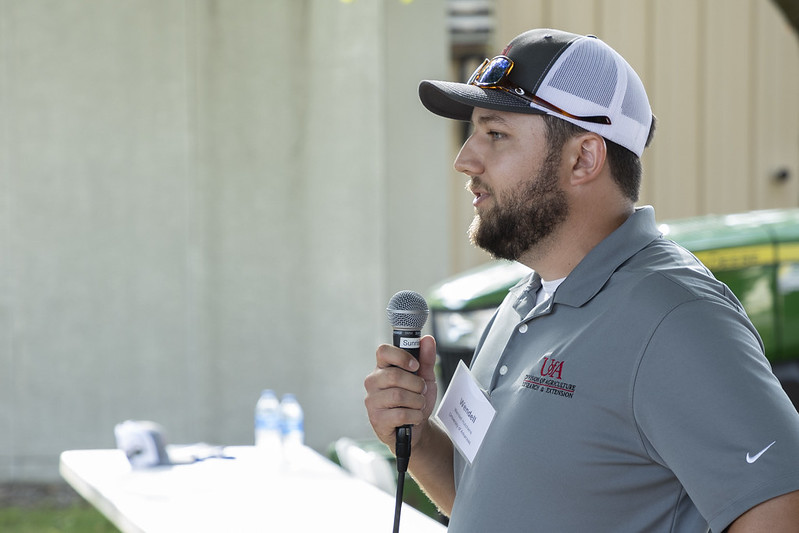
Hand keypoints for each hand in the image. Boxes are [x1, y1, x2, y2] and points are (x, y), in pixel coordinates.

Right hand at [364, 335, 437, 451]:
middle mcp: (373, 382)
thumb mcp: (425, 377)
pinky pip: (400, 414)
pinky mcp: (376, 419)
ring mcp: (372, 401)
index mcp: (382, 368)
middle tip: (421, 390)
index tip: (416, 366)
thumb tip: (427, 339)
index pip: (383, 351)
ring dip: (417, 401)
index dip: (401, 356)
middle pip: (394, 375)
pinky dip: (415, 415)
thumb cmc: (416, 399)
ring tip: (418, 405)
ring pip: (398, 395)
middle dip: (416, 384)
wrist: (417, 428)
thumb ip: (426, 359)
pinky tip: (414, 417)